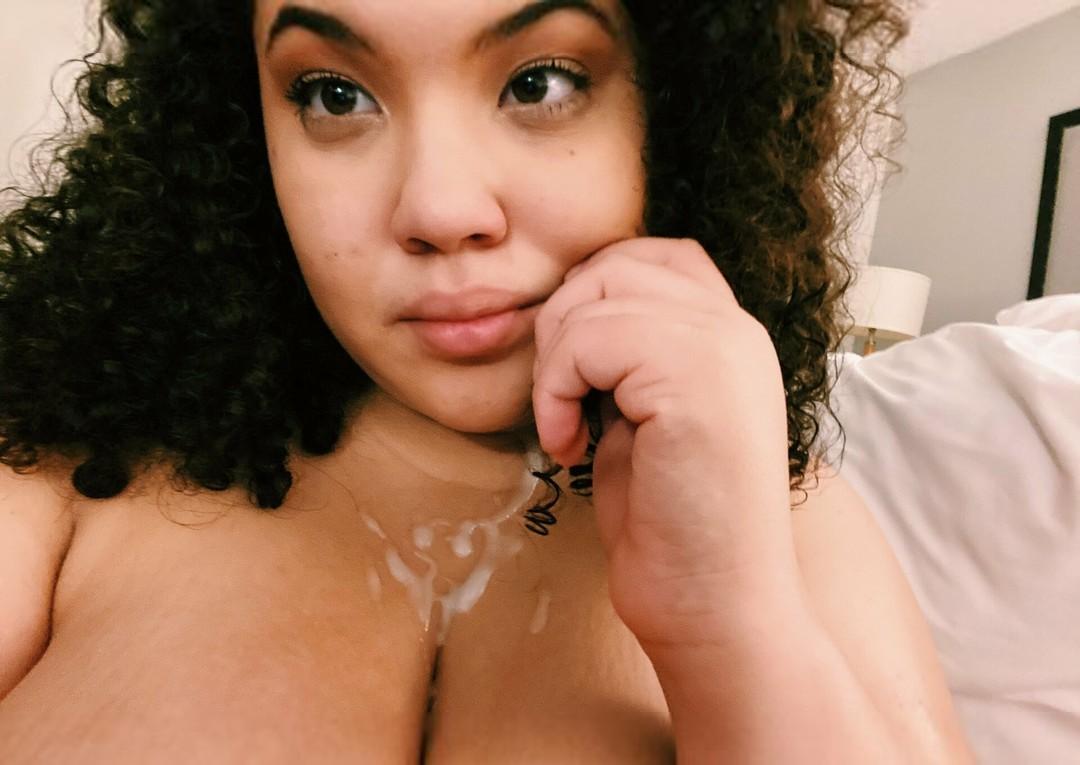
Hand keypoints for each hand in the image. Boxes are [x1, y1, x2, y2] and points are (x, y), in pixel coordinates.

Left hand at [531, 237, 805, 649]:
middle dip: (563, 324)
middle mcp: (737, 330)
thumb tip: (568, 314)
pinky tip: (571, 446)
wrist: (714, 609)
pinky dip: (557, 389)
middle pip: (616, 263)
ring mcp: (723, 348)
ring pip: (596, 295)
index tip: (576, 369)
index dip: (595, 295)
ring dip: (555, 363)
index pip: (656, 255)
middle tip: (561, 398)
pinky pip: (589, 339)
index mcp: (732, 337)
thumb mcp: (644, 419)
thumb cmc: (672, 526)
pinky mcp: (696, 378)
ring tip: (567, 426)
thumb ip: (626, 356)